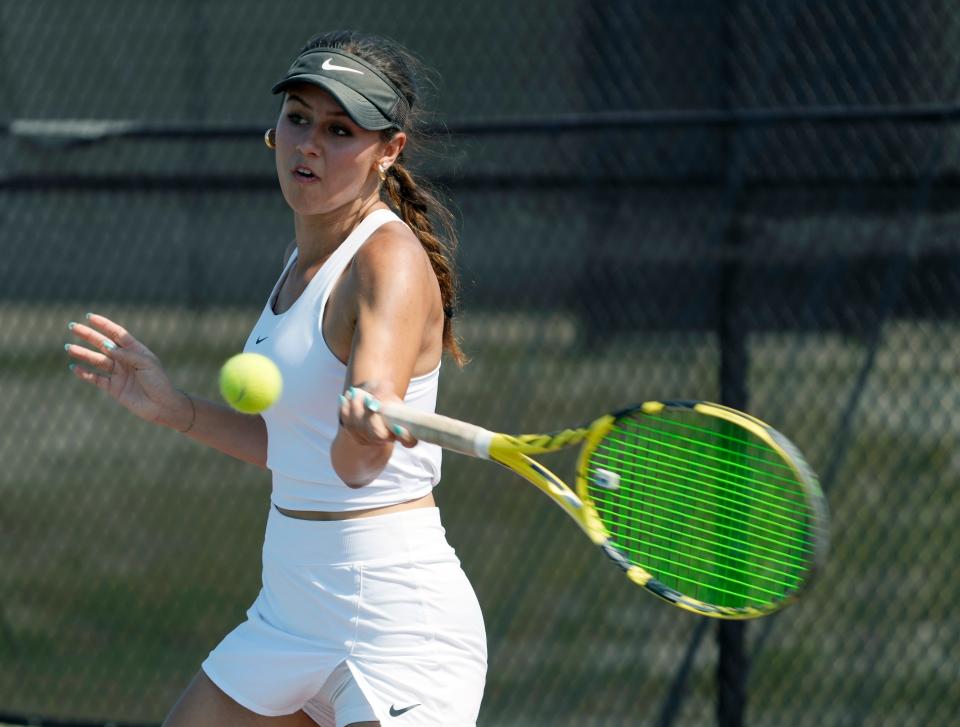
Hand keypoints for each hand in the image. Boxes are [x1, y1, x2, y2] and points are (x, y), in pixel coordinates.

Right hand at [64, 312, 192, 430]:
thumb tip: (107, 346)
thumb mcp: (146, 364)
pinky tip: (74, 367)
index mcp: (135, 351)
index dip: (104, 325)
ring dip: (83, 353)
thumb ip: (127, 354)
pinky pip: (96, 378)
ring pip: (97, 360)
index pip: (117, 334)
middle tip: (72, 327)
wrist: (162, 405)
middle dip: (88, 336)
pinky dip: (85, 373)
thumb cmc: (158, 382)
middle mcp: (125, 360)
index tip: (89, 317)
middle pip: (103, 344)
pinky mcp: (113, 387)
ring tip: (69, 347)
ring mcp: (118, 373)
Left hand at [338, 381, 417, 448]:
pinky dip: (345, 410)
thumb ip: (384, 391)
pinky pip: (348, 425)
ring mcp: (371, 440)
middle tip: (366, 398)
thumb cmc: (382, 394)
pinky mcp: (357, 436)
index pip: (410, 440)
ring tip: (355, 393)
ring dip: (356, 408)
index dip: (405, 436)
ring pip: (360, 429)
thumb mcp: (386, 388)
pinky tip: (345, 398)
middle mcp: (388, 438)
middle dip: (370, 416)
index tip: (398, 427)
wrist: (368, 397)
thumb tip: (377, 397)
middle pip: (378, 435)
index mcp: (402, 429)